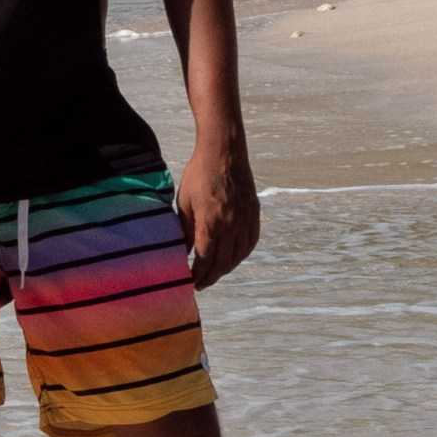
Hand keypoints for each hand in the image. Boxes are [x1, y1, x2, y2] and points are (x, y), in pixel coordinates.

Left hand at [176, 144, 259, 290]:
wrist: (224, 152)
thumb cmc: (199, 174)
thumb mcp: (185, 203)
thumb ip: (184, 230)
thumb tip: (182, 252)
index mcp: (211, 224)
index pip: (205, 260)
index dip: (197, 275)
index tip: (190, 282)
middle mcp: (231, 226)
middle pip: (223, 263)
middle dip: (210, 277)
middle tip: (200, 284)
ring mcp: (245, 220)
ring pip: (238, 256)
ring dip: (226, 269)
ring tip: (214, 273)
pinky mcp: (254, 214)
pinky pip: (250, 243)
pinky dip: (240, 255)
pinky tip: (232, 258)